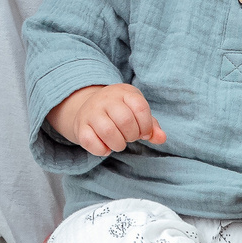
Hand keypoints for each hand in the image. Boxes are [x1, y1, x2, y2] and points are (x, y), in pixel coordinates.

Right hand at [49, 83, 166, 156]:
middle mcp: (106, 99)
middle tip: (130, 137)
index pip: (140, 107)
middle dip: (132, 135)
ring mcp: (91, 112)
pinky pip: (90, 141)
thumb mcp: (137, 112)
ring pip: (107, 131)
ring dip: (118, 144)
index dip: (146, 125)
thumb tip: (161, 138)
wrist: (88, 107)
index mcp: (124, 92)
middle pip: (125, 120)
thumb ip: (151, 126)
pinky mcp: (80, 126)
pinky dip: (102, 150)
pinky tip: (106, 147)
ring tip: (119, 144)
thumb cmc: (120, 112)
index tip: (144, 132)